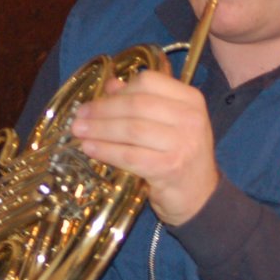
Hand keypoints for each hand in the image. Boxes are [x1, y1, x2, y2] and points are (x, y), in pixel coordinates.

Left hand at [68, 70, 219, 225]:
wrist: (201, 197)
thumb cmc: (181, 156)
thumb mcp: (169, 123)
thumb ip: (143, 101)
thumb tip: (111, 85)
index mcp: (191, 99)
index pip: (149, 82)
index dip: (119, 90)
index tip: (97, 100)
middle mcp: (191, 118)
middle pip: (137, 104)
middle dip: (102, 110)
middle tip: (79, 116)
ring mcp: (182, 143)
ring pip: (131, 129)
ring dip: (100, 129)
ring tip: (79, 131)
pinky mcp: (169, 167)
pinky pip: (129, 155)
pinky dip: (106, 151)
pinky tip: (90, 149)